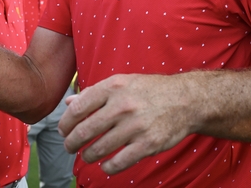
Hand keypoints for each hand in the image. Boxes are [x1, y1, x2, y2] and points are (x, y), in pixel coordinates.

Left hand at [58, 73, 193, 174]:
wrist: (186, 100)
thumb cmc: (151, 90)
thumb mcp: (123, 83)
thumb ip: (95, 93)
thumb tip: (69, 103)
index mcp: (114, 87)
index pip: (78, 108)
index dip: (66, 122)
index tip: (64, 130)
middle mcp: (123, 105)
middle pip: (84, 131)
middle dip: (71, 143)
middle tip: (69, 146)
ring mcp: (135, 126)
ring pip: (99, 149)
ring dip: (88, 156)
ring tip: (88, 155)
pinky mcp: (147, 144)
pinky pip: (118, 163)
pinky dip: (107, 167)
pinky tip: (105, 165)